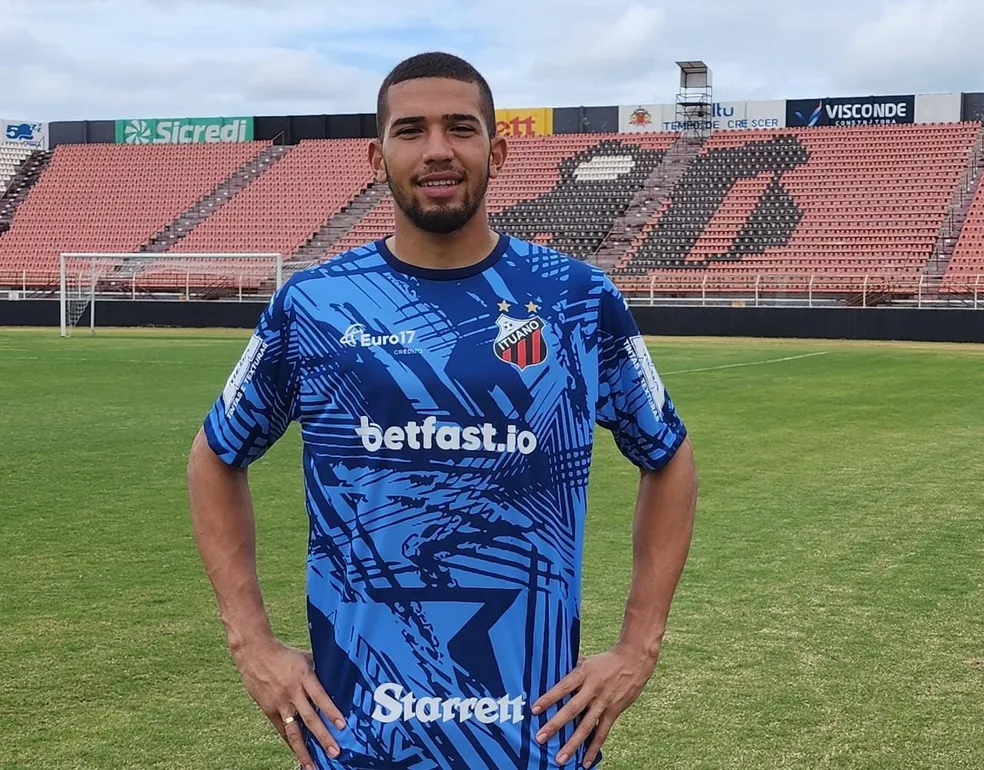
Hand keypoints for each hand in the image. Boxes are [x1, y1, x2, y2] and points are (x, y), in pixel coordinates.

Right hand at [232, 637, 345, 769]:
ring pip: (293, 731)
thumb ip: (319, 670)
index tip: (342, 726)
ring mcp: (280, 703)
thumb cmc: (284, 654)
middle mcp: (292, 692)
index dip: (331, 711)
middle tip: (334, 752)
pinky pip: (282, 730)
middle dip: (323, 737)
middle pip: (309, 718)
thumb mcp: (305, 657)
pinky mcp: (269, 710)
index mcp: (304, 676)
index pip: (320, 697)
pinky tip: (298, 754)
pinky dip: (290, 743)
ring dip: (303, 750)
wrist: (254, 653)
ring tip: (311, 766)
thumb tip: (338, 676)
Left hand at [531, 642, 657, 766]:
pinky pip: (602, 733)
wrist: (634, 661)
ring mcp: (603, 703)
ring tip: (560, 759)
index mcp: (583, 674)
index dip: (549, 698)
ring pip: (586, 726)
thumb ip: (571, 666)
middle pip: (572, 709)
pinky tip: (584, 762)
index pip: (563, 687)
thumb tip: (552, 665)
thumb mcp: (587, 660)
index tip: (534, 710)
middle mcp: (592, 689)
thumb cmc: (606, 661)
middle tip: (540, 738)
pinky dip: (593, 748)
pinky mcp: (613, 712)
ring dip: (572, 743)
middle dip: (555, 725)